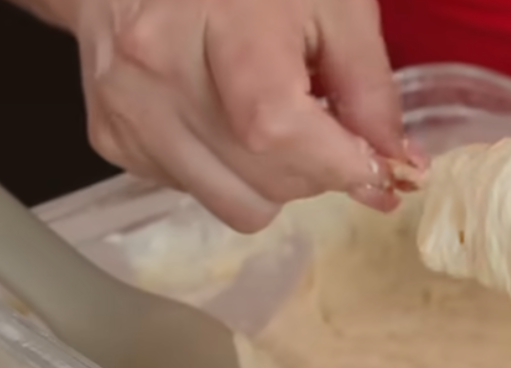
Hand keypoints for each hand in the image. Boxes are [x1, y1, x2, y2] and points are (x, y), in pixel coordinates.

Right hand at [61, 0, 417, 232]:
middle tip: (328, 134)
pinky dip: (231, 175)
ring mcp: (126, 106)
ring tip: (276, 125)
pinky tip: (229, 122)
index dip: (338, 163)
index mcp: (218, 19)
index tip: (375, 166)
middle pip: (261, 177)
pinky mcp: (111, 135)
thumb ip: (370, 88)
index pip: (277, 128)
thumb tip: (398, 166)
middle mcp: (156, 67)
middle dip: (317, 173)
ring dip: (275, 183)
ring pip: (233, 204)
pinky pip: (197, 193)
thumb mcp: (333, 5)